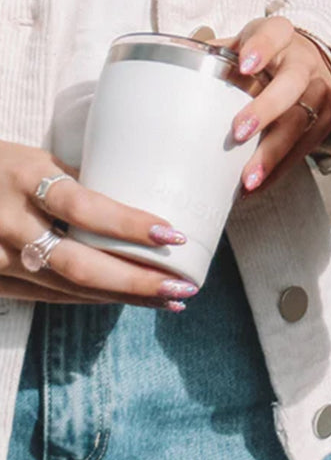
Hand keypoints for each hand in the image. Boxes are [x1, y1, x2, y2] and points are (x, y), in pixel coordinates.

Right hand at [0, 141, 198, 308]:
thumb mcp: (33, 159)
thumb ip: (75, 180)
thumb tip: (134, 197)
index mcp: (23, 178)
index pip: (83, 208)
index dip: (129, 225)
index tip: (174, 234)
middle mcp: (9, 223)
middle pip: (80, 264)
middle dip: (137, 281)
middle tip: (183, 286)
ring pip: (69, 288)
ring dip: (123, 297)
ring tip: (169, 299)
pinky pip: (51, 296)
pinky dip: (91, 299)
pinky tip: (126, 300)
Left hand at [224, 17, 330, 191]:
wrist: (307, 62)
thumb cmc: (265, 55)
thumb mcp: (244, 43)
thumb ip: (214, 53)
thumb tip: (169, 67)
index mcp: (282, 35)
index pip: (275, 34)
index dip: (262, 48)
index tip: (244, 66)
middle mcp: (305, 62)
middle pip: (291, 84)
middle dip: (266, 109)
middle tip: (239, 131)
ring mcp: (320, 92)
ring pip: (301, 122)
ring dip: (273, 152)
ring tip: (248, 177)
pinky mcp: (326, 121)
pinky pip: (304, 147)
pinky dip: (279, 168)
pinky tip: (257, 183)